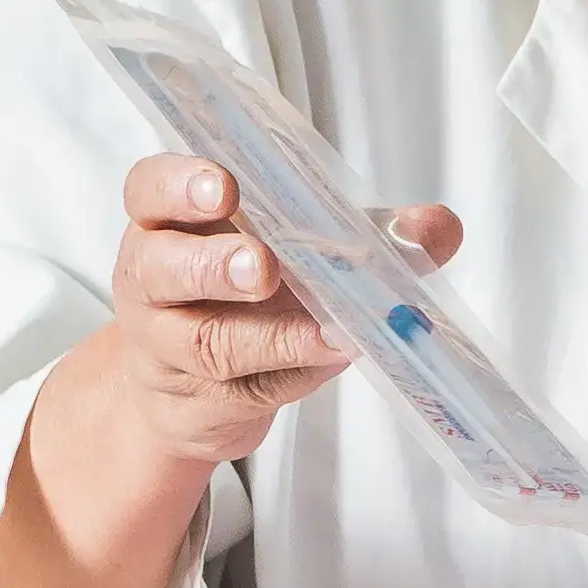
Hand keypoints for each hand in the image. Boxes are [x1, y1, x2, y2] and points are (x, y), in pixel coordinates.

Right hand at [78, 155, 463, 476]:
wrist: (197, 390)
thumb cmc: (250, 297)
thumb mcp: (305, 251)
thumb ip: (367, 231)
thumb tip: (435, 226)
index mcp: (173, 221)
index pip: (152, 190)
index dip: (180, 185)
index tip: (225, 187)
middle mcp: (154, 278)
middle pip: (161, 265)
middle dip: (214, 264)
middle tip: (263, 267)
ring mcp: (166, 344)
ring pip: (201, 340)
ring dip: (266, 336)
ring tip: (322, 329)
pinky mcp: (193, 402)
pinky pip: (238, 391)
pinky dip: (292, 375)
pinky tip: (331, 360)